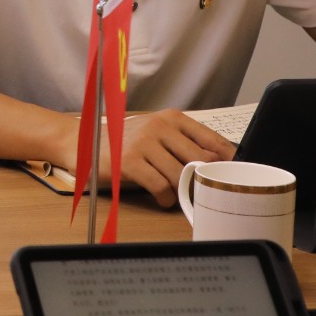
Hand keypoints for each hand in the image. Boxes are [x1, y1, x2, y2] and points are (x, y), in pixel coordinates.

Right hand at [55, 109, 233, 207]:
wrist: (83, 143)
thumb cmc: (126, 143)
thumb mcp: (158, 135)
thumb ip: (187, 145)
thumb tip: (224, 163)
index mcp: (171, 118)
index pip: (213, 140)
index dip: (228, 161)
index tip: (233, 176)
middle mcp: (158, 126)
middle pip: (200, 160)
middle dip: (203, 180)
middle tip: (202, 191)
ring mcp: (142, 143)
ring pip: (181, 176)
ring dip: (182, 191)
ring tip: (177, 194)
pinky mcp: (129, 163)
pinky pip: (161, 187)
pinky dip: (166, 198)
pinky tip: (162, 197)